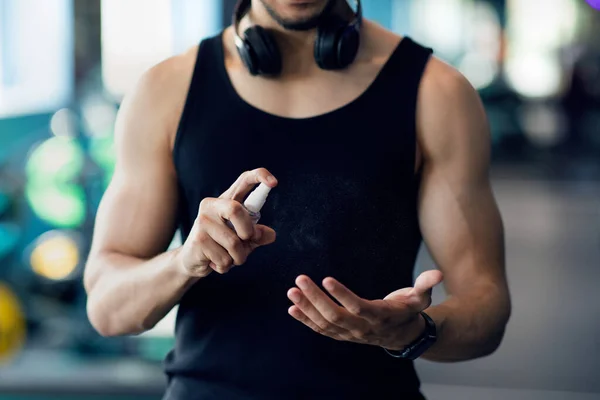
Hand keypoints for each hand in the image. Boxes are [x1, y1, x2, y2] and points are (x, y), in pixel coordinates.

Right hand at [177, 168, 277, 276]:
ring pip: (234, 243)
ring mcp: (202, 222)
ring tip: (228, 257)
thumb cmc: (222, 245)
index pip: (244, 181)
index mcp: (227, 200)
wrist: (193, 261)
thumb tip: (270, 234)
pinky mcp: (198, 240)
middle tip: (245, 241)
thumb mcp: (244, 239)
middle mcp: (212, 206)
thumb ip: (258, 235)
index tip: (274, 183)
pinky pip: (224, 258)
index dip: (259, 177)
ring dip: (238, 257)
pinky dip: (226, 266)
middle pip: (236, 210)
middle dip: (247, 232)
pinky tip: (215, 262)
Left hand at [287, 270, 442, 350]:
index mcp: (379, 316)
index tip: (326, 278)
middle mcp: (362, 328)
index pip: (357, 306)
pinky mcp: (341, 334)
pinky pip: (320, 329)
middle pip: (334, 315)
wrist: (402, 336)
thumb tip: (439, 273)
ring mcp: (350, 334)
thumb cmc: (408, 311)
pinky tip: (292, 308)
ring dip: (306, 308)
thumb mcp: (420, 298)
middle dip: (315, 298)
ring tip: (291, 291)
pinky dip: (305, 319)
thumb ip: (426, 285)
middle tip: (300, 280)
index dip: (341, 293)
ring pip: (324, 323)